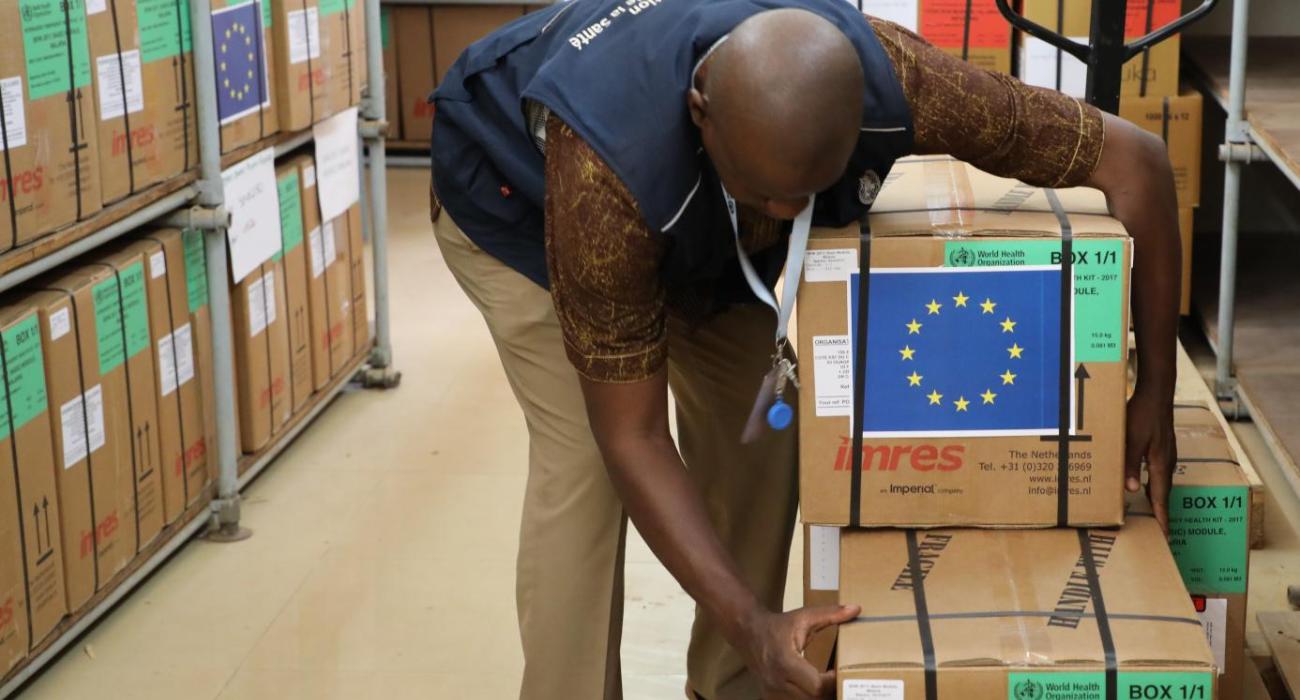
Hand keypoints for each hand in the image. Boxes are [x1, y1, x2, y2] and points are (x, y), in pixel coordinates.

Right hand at [739, 604, 861, 698]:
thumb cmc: (778, 625)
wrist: (747, 631)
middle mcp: (777, 680)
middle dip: (830, 691)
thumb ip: (830, 614)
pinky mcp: (769, 696)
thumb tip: (856, 609)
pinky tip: (814, 689)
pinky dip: (806, 698)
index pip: (817, 685)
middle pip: (813, 699)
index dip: (833, 682)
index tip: (842, 671)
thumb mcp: (804, 617)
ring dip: (819, 696)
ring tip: (829, 685)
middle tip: (841, 680)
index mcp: (786, 661)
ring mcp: (771, 691)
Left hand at [1126, 388, 1176, 532]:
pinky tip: (1146, 485)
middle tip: (1161, 532)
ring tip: (1154, 514)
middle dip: (1161, 513)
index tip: (1165, 536)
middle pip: (1163, 494)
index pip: (1161, 498)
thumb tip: (1130, 489)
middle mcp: (1167, 462)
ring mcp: (1167, 454)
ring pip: (1161, 483)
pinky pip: (1160, 472)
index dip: (1162, 518)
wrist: (1157, 393)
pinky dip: (1155, 484)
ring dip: (1158, 499)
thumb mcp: (1131, 440)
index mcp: (1160, 464)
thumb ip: (1130, 465)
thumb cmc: (1143, 415)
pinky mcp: (1162, 448)